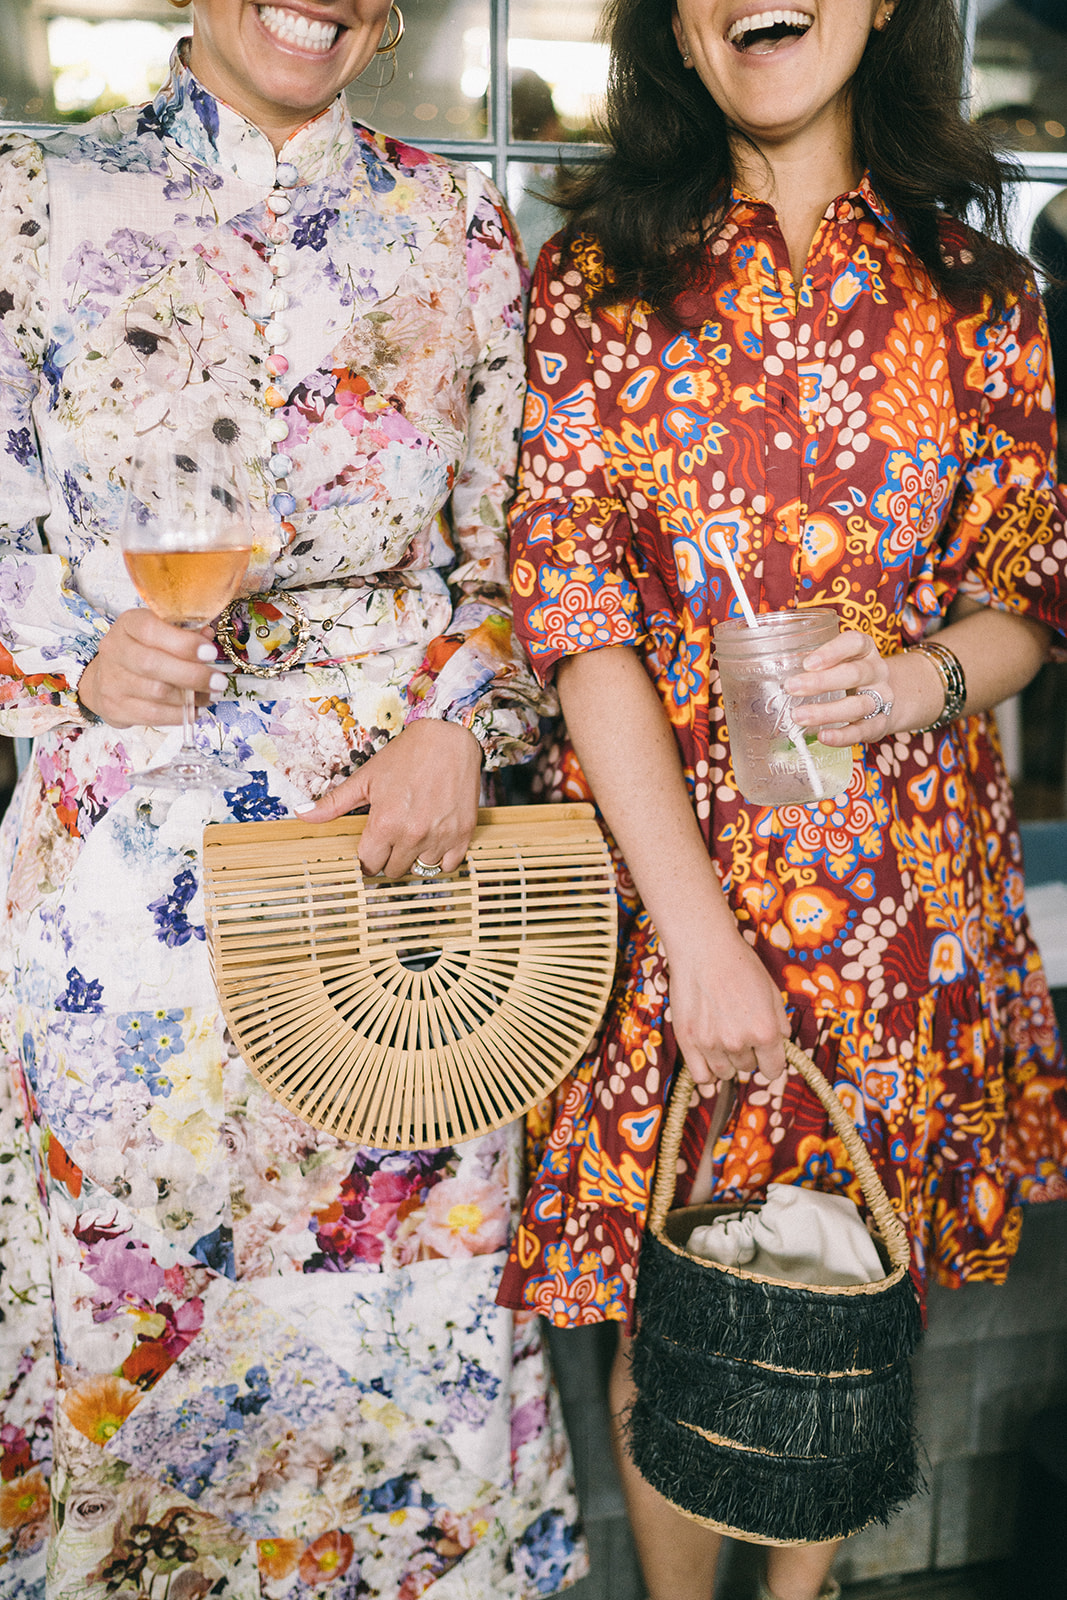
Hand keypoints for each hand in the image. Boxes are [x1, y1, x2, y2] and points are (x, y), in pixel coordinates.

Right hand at [77, 610, 225, 727]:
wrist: (105, 677)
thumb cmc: (141, 650)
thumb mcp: (159, 631)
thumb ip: (184, 632)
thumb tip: (208, 636)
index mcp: (128, 624)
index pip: (150, 629)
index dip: (183, 642)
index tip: (210, 652)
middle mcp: (115, 650)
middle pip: (152, 664)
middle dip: (192, 674)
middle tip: (218, 681)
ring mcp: (112, 681)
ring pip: (155, 692)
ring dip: (190, 697)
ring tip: (210, 696)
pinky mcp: (115, 707)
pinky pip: (152, 715)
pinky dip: (179, 714)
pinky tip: (195, 710)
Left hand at [297, 719, 482, 878]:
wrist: (448, 739)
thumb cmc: (406, 756)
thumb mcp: (366, 778)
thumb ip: (334, 803)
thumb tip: (302, 815)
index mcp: (385, 824)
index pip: (369, 864)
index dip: (367, 857)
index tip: (372, 848)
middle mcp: (412, 835)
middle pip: (393, 870)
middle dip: (390, 857)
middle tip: (393, 838)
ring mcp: (440, 836)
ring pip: (421, 870)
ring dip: (415, 858)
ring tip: (414, 835)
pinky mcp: (462, 834)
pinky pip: (448, 866)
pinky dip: (440, 858)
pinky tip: (433, 839)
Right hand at [665, 926, 789, 1089]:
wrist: (703, 948)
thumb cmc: (738, 964)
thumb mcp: (771, 990)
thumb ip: (780, 1022)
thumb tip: (782, 1042)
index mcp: (764, 1031)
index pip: (773, 1070)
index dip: (772, 1061)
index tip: (766, 1055)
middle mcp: (739, 1042)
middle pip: (748, 1068)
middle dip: (747, 1053)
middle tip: (738, 1029)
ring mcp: (711, 1044)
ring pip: (725, 1073)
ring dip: (727, 1061)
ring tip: (722, 1037)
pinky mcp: (688, 1041)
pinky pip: (700, 1077)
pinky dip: (706, 1072)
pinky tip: (709, 1057)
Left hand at [784, 628, 893, 744]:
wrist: (893, 698)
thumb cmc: (852, 676)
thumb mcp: (841, 661)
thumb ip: (815, 663)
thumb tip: (772, 666)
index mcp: (865, 650)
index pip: (855, 643)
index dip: (832, 651)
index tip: (808, 662)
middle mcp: (876, 672)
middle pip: (853, 674)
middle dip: (820, 682)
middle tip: (791, 688)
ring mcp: (881, 698)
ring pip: (857, 705)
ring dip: (825, 712)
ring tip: (798, 716)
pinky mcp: (879, 724)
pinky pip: (862, 731)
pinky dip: (842, 736)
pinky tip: (823, 736)